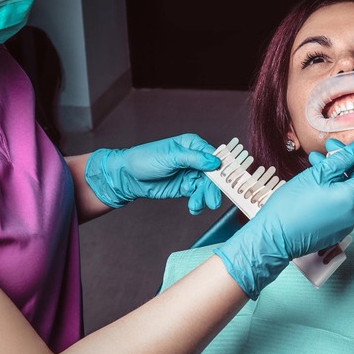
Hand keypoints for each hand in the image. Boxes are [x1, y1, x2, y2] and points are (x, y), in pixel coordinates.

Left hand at [84, 133, 221, 214]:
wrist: (126, 177)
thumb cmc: (144, 159)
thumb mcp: (170, 156)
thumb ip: (194, 159)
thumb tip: (215, 161)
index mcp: (193, 146)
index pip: (214, 156)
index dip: (222, 169)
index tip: (226, 181)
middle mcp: (195, 160)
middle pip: (213, 175)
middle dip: (213, 189)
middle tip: (212, 201)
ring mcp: (191, 174)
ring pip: (206, 187)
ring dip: (204, 198)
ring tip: (196, 206)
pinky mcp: (185, 188)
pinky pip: (197, 196)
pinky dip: (197, 203)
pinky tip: (194, 207)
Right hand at [214, 139, 353, 298]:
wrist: (273, 238)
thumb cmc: (291, 206)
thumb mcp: (316, 174)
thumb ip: (342, 159)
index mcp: (352, 198)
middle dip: (347, 162)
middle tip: (329, 147)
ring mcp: (345, 223)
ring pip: (348, 192)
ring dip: (336, 174)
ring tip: (316, 161)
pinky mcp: (335, 229)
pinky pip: (339, 205)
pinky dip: (331, 190)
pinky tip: (314, 181)